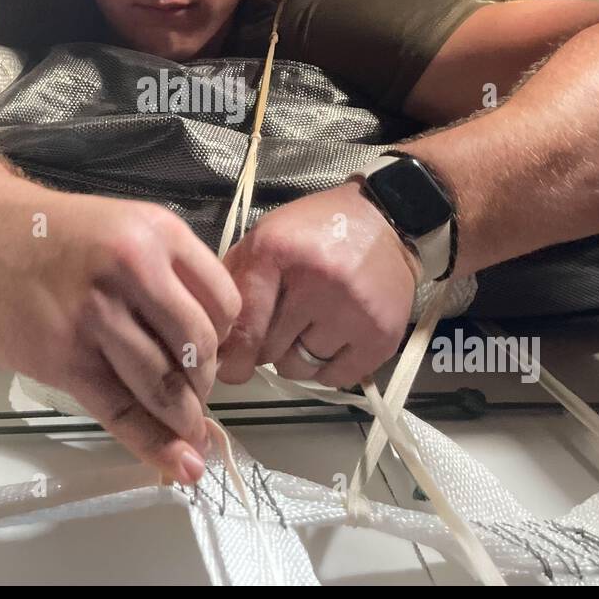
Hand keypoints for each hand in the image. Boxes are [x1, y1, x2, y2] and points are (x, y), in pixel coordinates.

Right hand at [0, 177, 240, 484]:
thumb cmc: (40, 230)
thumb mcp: (119, 226)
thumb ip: (160, 272)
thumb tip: (198, 338)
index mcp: (157, 233)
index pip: (224, 302)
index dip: (227, 340)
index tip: (214, 359)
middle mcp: (134, 270)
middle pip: (200, 347)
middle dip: (204, 384)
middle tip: (195, 398)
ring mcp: (97, 314)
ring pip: (164, 384)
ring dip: (183, 418)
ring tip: (187, 433)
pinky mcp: (63, 355)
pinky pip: (120, 409)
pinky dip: (152, 443)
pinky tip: (175, 462)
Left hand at [218, 181, 418, 387]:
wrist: (385, 220)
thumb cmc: (316, 231)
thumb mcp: (266, 237)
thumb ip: (234, 280)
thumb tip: (213, 336)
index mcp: (277, 251)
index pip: (245, 324)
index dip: (232, 355)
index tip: (229, 369)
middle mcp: (317, 281)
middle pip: (269, 351)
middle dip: (267, 347)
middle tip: (281, 327)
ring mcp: (352, 309)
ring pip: (301, 368)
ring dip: (297, 358)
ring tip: (309, 328)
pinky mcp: (381, 334)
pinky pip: (335, 378)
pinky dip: (328, 368)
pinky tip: (333, 340)